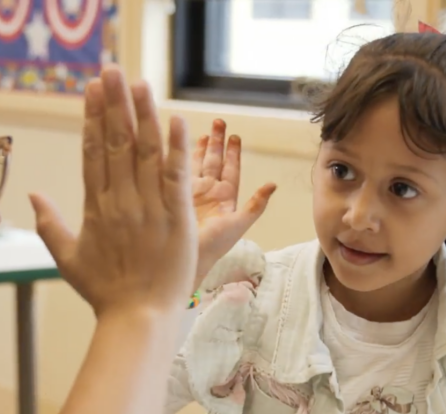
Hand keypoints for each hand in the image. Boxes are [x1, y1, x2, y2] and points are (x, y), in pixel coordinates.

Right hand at [31, 66, 195, 317]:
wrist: (137, 318)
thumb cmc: (104, 292)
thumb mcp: (68, 259)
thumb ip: (49, 225)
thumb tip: (31, 194)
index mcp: (96, 208)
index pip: (93, 153)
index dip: (93, 118)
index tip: (91, 90)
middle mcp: (120, 202)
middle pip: (116, 143)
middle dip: (113, 104)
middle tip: (110, 69)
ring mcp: (149, 208)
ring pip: (144, 153)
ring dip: (142, 115)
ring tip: (138, 82)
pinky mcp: (177, 218)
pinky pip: (176, 176)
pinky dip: (176, 148)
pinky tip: (175, 120)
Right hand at [191, 119, 275, 285]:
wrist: (184, 259)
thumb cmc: (213, 247)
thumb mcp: (238, 225)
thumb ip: (256, 205)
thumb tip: (273, 184)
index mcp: (225, 198)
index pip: (231, 169)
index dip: (233, 153)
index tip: (235, 136)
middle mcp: (208, 193)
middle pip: (213, 161)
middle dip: (216, 141)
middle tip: (219, 121)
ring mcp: (189, 192)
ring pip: (196, 163)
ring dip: (199, 146)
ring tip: (202, 131)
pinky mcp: (172, 193)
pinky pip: (176, 169)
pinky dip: (177, 155)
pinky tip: (177, 143)